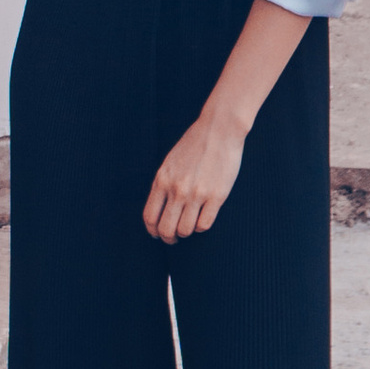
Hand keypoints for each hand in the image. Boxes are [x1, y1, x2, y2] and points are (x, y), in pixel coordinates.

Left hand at [144, 101, 245, 243]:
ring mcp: (197, 193)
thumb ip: (163, 184)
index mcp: (162, 180)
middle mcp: (177, 189)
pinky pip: (204, 225)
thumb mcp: (170, 162)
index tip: (157, 234)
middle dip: (168, 238)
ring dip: (186, 232)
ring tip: (189, 226)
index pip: (150, 217)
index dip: (152, 231)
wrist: (219, 129)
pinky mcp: (217, 196)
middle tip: (173, 238)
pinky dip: (201, 226)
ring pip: (185, 230)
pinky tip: (203, 217)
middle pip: (166, 229)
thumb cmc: (194, 144)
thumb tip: (158, 209)